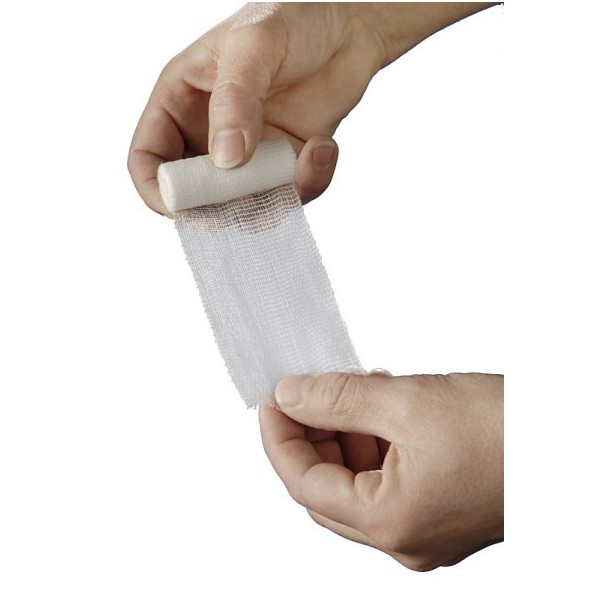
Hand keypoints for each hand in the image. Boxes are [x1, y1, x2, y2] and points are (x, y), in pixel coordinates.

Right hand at [127, 3, 385, 213]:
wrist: (349, 24)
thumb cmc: (292, 17)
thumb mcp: (253, 45)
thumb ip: (235, 99)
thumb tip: (226, 159)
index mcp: (181, 102)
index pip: (149, 158)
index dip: (158, 190)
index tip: (182, 207)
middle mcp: (209, 134)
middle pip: (196, 195)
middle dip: (223, 206)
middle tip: (255, 193)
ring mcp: (249, 154)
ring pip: (246, 204)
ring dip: (274, 199)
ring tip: (306, 158)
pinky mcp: (285, 163)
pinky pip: (288, 195)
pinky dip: (307, 184)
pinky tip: (322, 146)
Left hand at [260, 371, 502, 570]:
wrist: (572, 439)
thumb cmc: (509, 429)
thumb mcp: (409, 402)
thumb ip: (339, 399)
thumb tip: (290, 395)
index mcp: (391, 522)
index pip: (304, 482)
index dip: (278, 436)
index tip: (271, 398)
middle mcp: (404, 536)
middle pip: (326, 484)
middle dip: (310, 432)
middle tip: (304, 389)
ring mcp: (422, 526)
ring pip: (355, 479)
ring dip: (342, 431)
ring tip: (348, 387)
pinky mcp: (438, 506)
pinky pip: (385, 477)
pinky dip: (371, 439)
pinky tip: (376, 404)